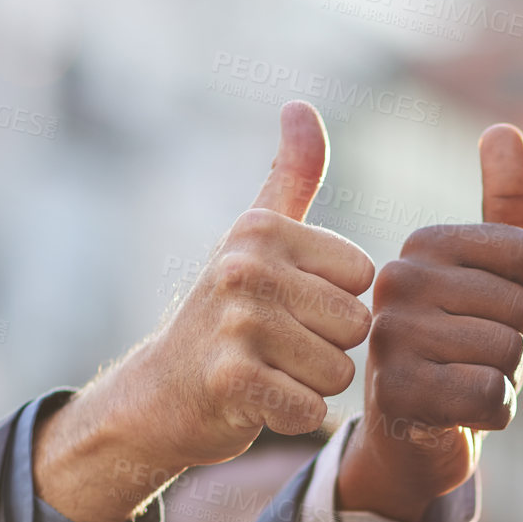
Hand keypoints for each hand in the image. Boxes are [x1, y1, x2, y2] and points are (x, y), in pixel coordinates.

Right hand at [35, 101, 373, 521]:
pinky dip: (293, 416)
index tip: (290, 306)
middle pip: (357, 326)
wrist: (159, 395)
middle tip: (279, 347)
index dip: (336, 303)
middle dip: (329, 348)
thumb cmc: (225, 313)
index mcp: (263, 230)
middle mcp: (246, 268)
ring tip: (268, 371)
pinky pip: (313, 409)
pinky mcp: (232, 382)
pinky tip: (258, 403)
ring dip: (311, 383)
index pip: (363, 279)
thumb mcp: (257, 237)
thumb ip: (291, 175)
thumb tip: (301, 106)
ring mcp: (235, 324)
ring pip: (340, 371)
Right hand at [337, 125, 522, 520]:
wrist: (412, 435)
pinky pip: (490, 396)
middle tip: (478, 356)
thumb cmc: (461, 347)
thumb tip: (502, 130)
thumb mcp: (488, 273)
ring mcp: (389, 336)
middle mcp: (397, 279)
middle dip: (519, 342)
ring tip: (466, 381)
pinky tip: (461, 412)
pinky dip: (492, 413)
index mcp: (423, 242)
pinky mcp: (396, 394)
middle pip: (522, 307)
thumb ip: (505, 205)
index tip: (498, 312)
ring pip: (507, 352)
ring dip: (506, 380)